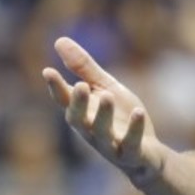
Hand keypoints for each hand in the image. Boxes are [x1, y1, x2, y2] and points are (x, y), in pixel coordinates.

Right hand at [41, 36, 165, 187]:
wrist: (146, 153)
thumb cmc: (120, 118)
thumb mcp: (105, 88)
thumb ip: (83, 68)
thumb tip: (59, 40)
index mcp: (82, 113)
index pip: (65, 100)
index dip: (56, 88)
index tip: (47, 71)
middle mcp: (90, 131)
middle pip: (78, 120)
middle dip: (78, 104)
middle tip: (80, 86)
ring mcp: (110, 145)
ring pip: (101, 133)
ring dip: (103, 115)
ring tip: (108, 95)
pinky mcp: (131, 154)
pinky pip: (131, 143)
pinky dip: (134, 129)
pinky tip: (138, 112)